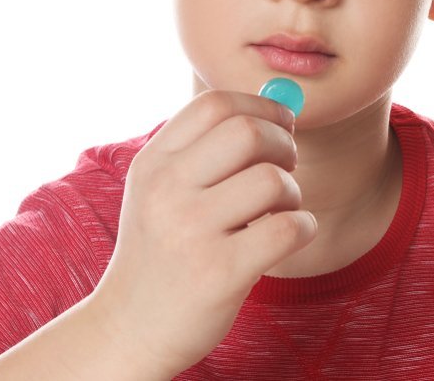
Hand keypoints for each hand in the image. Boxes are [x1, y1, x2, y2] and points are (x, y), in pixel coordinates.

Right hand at [89, 90, 317, 376]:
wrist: (130, 329)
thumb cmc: (162, 250)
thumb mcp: (160, 189)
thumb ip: (206, 147)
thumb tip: (279, 105)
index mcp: (154, 162)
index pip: (215, 104)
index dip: (261, 106)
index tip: (280, 124)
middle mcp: (166, 189)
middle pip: (248, 132)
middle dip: (283, 144)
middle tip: (285, 168)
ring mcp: (190, 231)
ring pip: (272, 180)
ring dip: (292, 193)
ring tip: (278, 211)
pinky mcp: (219, 272)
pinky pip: (288, 228)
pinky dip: (303, 227)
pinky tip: (289, 236)